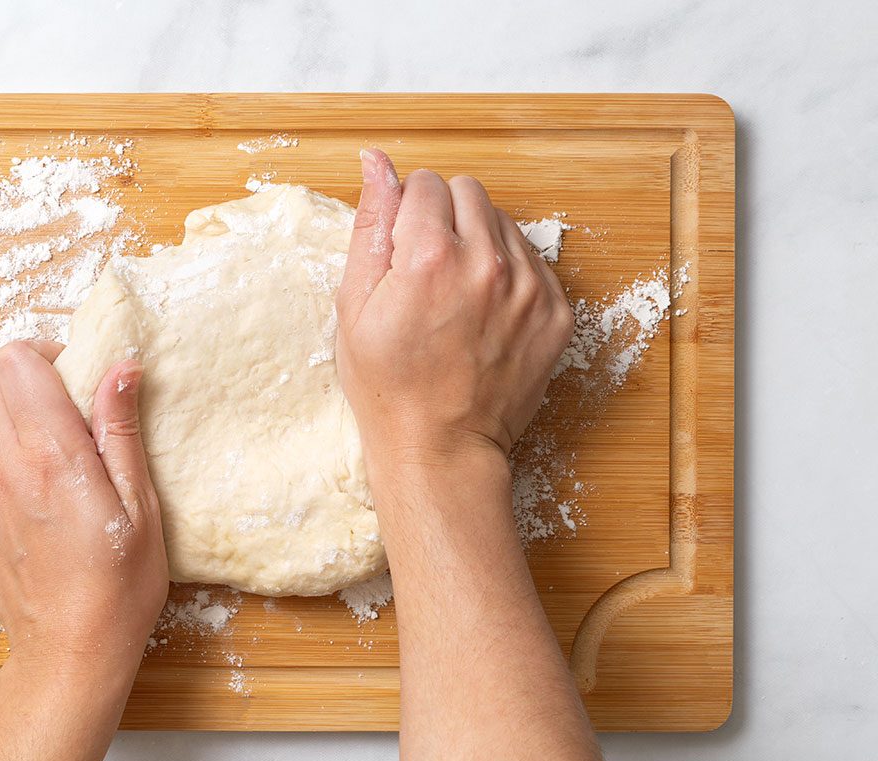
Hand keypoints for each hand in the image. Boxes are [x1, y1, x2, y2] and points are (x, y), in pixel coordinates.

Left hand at [0, 341, 167, 671]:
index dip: (53, 354)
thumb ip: (120, 428)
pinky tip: (36, 474)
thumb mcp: (140, 504)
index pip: (19, 360)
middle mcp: (1, 464)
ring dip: (6, 398)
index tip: (84, 378)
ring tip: (51, 431)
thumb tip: (120, 367)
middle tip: (66, 396)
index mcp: (49, 455)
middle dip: (24, 367)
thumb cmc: (118, 585)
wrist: (69, 651)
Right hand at [335, 149, 573, 462]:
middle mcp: (487, 263)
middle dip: (444, 219)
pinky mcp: (556, 312)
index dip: (405, 214)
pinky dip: (508, 276)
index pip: (424, 183)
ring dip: (479, 244)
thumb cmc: (387, 384)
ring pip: (503, 222)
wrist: (441, 447)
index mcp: (430, 256)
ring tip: (457, 296)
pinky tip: (484, 314)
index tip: (402, 252)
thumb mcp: (354, 303)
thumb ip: (371, 224)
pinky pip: (532, 261)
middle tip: (428, 271)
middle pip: (467, 192)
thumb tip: (376, 163)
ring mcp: (529, 288)